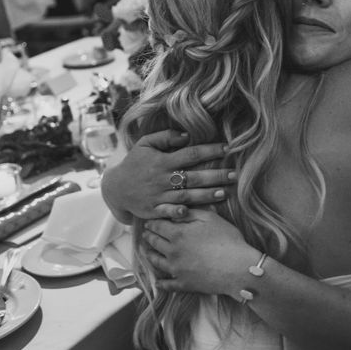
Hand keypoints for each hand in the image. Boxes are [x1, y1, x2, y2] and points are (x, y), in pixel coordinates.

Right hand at [107, 139, 231, 217]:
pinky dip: (179, 214)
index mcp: (163, 161)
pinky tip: (192, 213)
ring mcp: (158, 196)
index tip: (227, 148)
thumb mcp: (146, 143)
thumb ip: (166, 137)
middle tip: (234, 175)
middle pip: (193, 177)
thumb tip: (187, 136)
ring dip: (205, 195)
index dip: (209, 151)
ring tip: (224, 193)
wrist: (115, 187)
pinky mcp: (153, 210)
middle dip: (215, 176)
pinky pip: (168, 213)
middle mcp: (162, 178)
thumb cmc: (135, 162)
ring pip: (185, 196)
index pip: (191, 154)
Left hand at [141, 202, 262, 296]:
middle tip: (145, 234)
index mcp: (178, 234)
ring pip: (156, 262)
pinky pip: (167, 285)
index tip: (148, 222)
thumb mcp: (210, 219)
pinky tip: (158, 282)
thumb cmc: (227, 240)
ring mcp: (176, 270)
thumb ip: (191, 214)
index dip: (152, 223)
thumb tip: (176, 212)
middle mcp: (172, 251)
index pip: (158, 226)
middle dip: (148, 237)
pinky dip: (161, 283)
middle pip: (155, 243)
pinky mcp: (183, 284)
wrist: (237, 268)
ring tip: (147, 252)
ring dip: (150, 255)